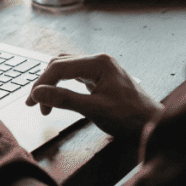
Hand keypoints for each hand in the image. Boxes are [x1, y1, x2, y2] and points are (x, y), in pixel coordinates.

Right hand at [25, 54, 161, 136]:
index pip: (60, 67)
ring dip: (53, 84)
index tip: (33, 102)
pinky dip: (63, 85)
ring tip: (44, 103)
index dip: (42, 84)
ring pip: (67, 69)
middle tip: (35, 104)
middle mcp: (99, 60)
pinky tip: (59, 96)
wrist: (153, 125)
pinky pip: (75, 75)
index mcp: (98, 62)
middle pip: (61, 64)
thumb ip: (64, 99)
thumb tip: (38, 93)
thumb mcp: (94, 109)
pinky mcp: (101, 78)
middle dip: (45, 83)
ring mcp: (100, 68)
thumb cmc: (130, 117)